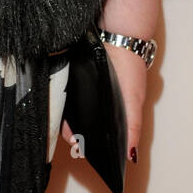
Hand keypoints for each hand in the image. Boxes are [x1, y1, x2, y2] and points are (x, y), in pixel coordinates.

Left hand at [60, 44, 147, 165]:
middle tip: (74, 143)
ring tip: (68, 132)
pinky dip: (60, 101)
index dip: (89, 142)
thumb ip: (132, 127)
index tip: (82, 151)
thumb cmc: (130, 68)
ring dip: (66, 122)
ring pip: (69, 110)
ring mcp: (81, 88)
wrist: (117, 37)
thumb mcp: (133, 101)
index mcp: (110, 109)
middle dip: (76, 135)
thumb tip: (131, 155)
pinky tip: (58, 108)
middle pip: (80, 122)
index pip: (96, 131)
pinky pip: (62, 92)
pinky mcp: (71, 75)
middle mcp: (94, 99)